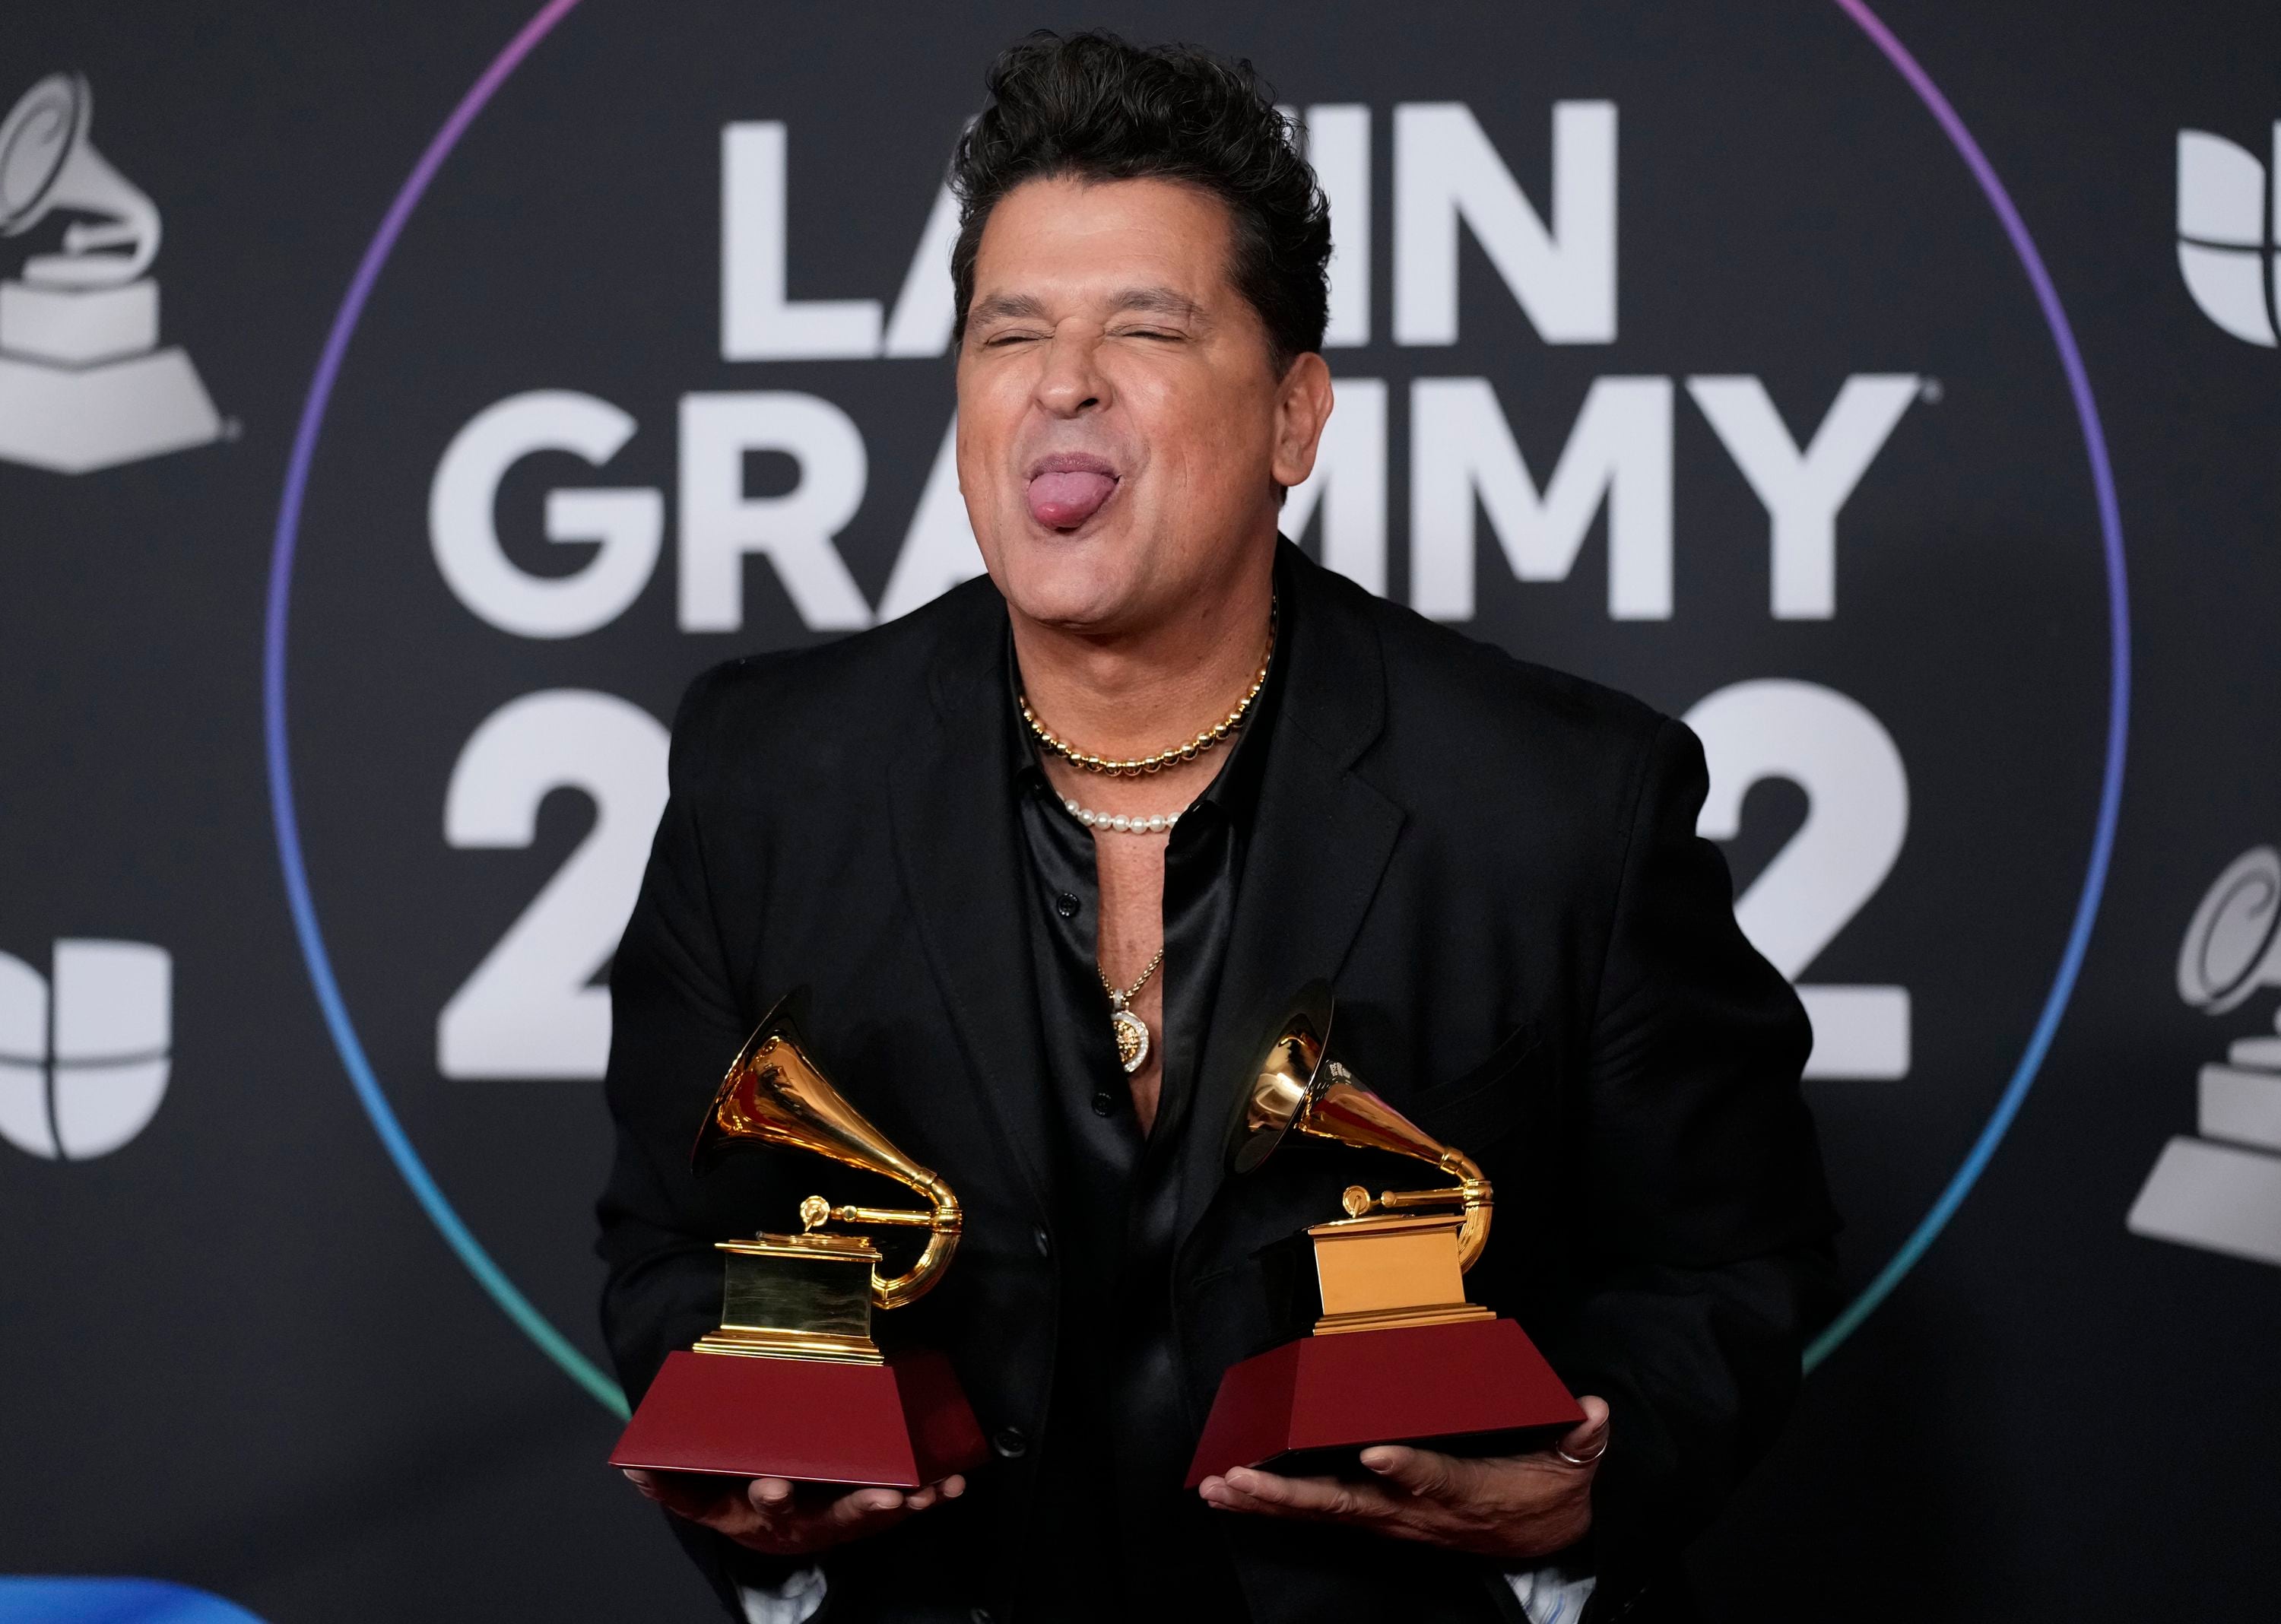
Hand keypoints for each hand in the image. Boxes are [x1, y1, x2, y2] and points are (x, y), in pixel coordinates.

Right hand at [623, 1468, 965, 1555]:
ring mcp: (841, 1520)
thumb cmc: (736, 1502)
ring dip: (907, 1503)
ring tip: (931, 1491)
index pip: (765, 1505)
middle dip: (860, 1506)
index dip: (770, 1496)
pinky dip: (931, 1495)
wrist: (767, 1533)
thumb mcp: (701, 1499)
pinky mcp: (868, 1514)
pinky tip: (954, 1484)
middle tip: (885, 1497)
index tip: (775, 1487)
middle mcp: (806, 1521)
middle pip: (834, 1516)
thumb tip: (632, 1469)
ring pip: (877, 1514)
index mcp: (763, 1513)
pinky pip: (903, 1506)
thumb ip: (671, 1485)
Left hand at [1196, 1395, 1609, 1561]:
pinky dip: (1274, 1507)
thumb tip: (1592, 1409)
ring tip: (1218, 1487)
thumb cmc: (1549, 1491)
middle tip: (1240, 1479)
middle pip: (1348, 1504)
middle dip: (1290, 1493)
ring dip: (1266, 1501)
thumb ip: (1580, 1437)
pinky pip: (1320, 1516)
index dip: (1405, 1468)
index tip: (1375, 1451)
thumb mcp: (1575, 1464)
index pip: (1433, 1477)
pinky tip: (1234, 1494)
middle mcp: (1418, 1513)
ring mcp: (1394, 1520)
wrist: (1544, 1543)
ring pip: (1323, 1513)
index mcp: (1465, 1493)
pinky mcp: (1379, 1520)